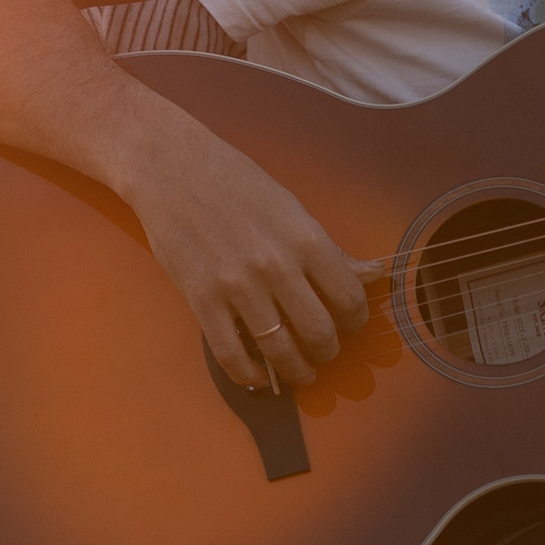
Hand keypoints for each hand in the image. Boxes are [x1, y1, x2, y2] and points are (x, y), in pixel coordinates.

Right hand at [120, 117, 372, 390]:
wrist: (172, 168)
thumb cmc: (236, 183)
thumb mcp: (291, 208)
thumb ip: (328, 249)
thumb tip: (372, 275)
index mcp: (305, 239)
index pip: (349, 297)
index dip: (356, 320)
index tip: (349, 325)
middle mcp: (276, 266)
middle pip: (319, 332)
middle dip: (328, 352)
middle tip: (323, 353)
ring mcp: (237, 286)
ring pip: (279, 350)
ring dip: (296, 371)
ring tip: (300, 373)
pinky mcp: (201, 299)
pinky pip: (231, 354)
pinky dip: (249, 374)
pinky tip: (258, 375)